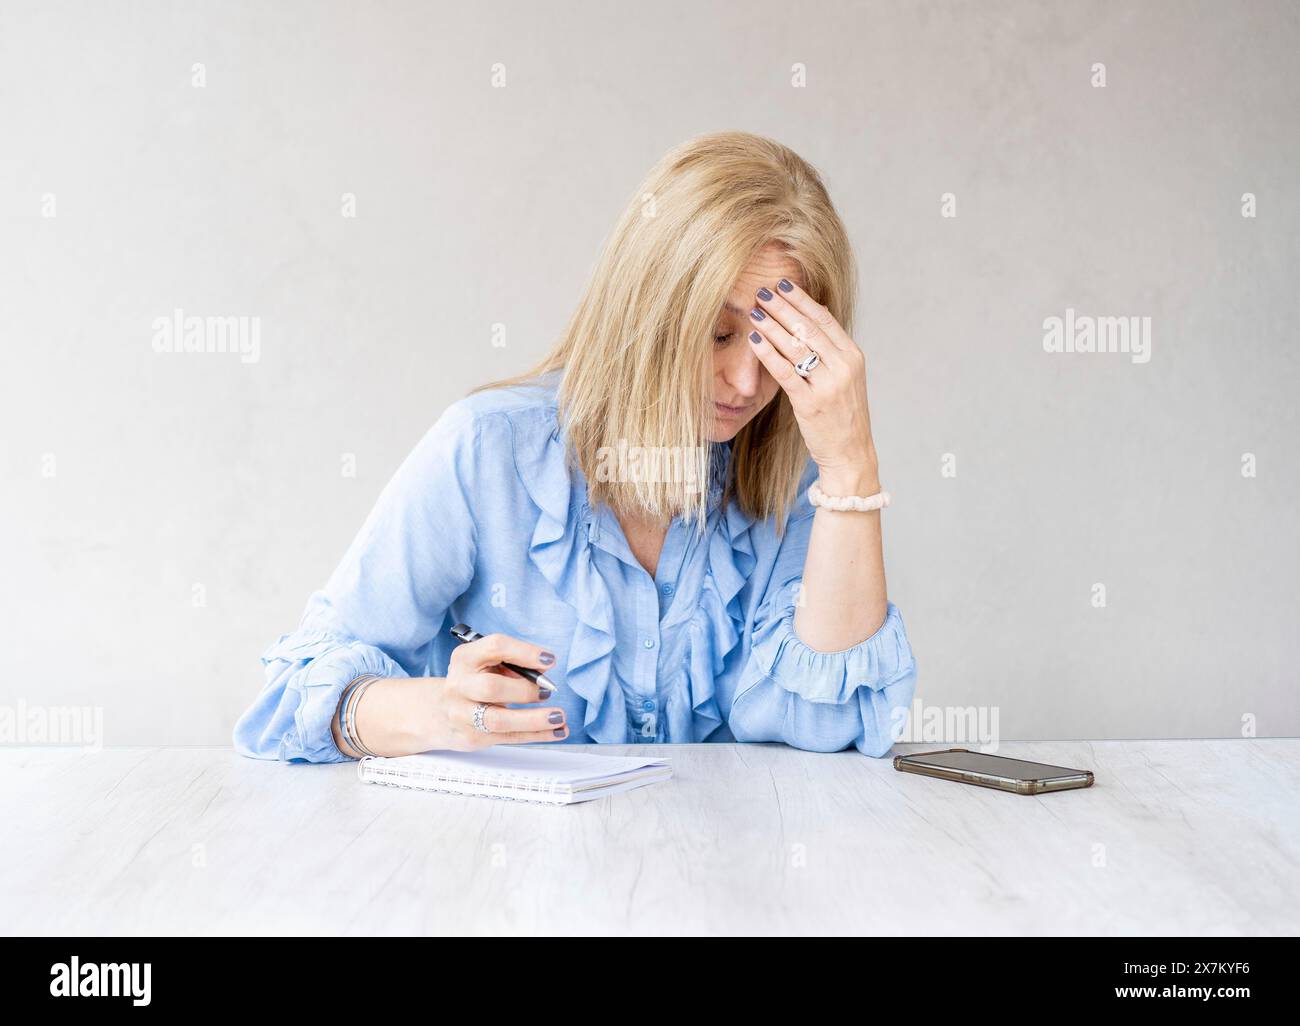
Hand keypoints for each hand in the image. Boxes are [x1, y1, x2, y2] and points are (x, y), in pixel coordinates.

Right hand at [429, 633, 568, 749]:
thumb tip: (544, 669)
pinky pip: (509, 737)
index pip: (495, 647)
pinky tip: (558, 731)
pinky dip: (538, 735)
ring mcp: (462, 714)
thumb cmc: (474, 681)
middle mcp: (459, 685)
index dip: (525, 652)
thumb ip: (512, 663)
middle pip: (491, 687)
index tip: (550, 660)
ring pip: (499, 720)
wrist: (440, 712)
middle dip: (524, 690)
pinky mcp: (472, 737)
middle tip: (546, 691)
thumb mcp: (486, 664)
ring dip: (534, 719)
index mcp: (465, 658)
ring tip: (559, 716)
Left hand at [747, 279, 879, 492]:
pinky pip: (785, 372)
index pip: (824, 319)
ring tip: (753, 311)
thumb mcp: (845, 377)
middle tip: (761, 291)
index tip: (783, 284)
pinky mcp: (810, 403)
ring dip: (771, 325)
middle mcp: (843, 367)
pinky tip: (753, 340)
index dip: (802, 299)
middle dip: (782, 307)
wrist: (850, 452)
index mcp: (853, 356)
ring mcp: (828, 385)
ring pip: (795, 346)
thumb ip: (831, 350)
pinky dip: (767, 353)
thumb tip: (809, 318)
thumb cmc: (843, 413)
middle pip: (807, 328)